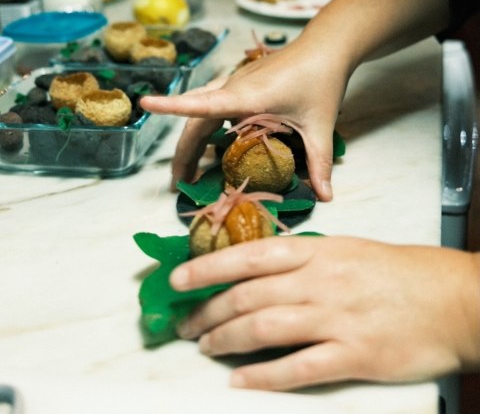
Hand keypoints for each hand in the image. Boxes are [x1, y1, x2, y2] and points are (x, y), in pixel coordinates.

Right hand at [140, 39, 348, 200]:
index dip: (173, 106)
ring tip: (189, 170)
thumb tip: (327, 198)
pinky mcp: (239, 83)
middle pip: (196, 121)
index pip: (203, 103)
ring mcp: (234, 83)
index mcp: (248, 96)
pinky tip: (213, 144)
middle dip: (183, 153)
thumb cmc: (321, 81)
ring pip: (200, 113)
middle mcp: (234, 87)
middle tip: (180, 184)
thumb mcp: (319, 126)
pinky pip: (212, 105)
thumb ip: (319, 163)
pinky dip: (205, 126)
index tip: (145, 104)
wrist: (325, 46)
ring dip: (191, 141)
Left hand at [170, 236, 479, 390]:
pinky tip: (241, 382)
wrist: (451, 299)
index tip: (179, 279)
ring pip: (264, 329)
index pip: (248, 256)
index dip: (208, 268)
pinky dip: (264, 376)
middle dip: (208, 310)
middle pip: (248, 296)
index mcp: (317, 251)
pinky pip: (298, 368)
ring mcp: (336, 318)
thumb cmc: (396, 271)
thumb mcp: (344, 250)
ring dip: (227, 340)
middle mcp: (320, 281)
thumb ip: (302, 260)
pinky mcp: (354, 355)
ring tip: (205, 347)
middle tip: (186, 323)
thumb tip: (259, 270)